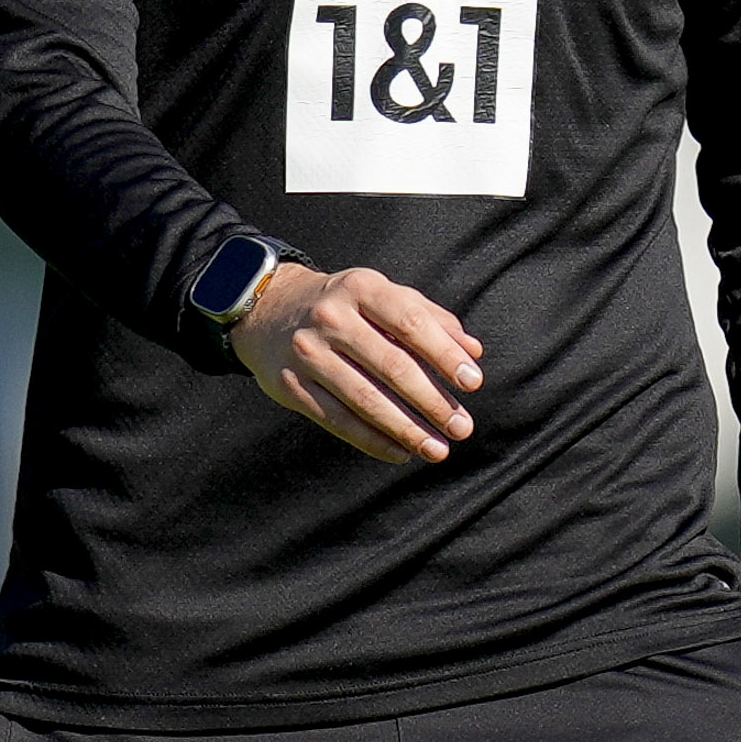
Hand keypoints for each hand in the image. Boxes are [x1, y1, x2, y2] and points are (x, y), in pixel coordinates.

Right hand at [228, 259, 481, 461]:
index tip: (472, 383)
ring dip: (406, 430)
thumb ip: (430, 318)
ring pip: (364, 400)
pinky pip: (337, 420)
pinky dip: (372, 441)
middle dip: (431, 402)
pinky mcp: (289, 385)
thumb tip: (473, 353)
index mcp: (361, 288)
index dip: (444, 355)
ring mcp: (307, 353)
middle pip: (391, 366)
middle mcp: (331, 318)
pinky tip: (400, 453)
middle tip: (461, 428)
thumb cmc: (343, 304)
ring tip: (437, 449)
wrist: (267, 309)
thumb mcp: (382, 295)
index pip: (411, 323)